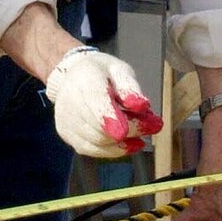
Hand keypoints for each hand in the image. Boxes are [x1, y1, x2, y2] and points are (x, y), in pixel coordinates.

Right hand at [45, 47, 162, 157]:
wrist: (71, 76)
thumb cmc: (101, 72)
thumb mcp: (119, 70)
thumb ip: (130, 87)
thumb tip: (141, 106)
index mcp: (85, 78)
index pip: (95, 100)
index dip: (109, 117)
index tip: (123, 132)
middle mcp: (70, 101)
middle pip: (101, 126)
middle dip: (131, 129)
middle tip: (155, 124)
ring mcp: (66, 120)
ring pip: (98, 141)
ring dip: (125, 141)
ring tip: (142, 132)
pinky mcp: (66, 134)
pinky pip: (92, 149)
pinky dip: (113, 150)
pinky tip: (129, 143)